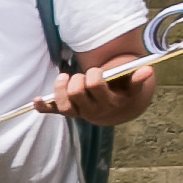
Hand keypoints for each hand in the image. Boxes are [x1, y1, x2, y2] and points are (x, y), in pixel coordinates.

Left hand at [35, 59, 156, 126]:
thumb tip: (147, 70)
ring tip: (64, 77)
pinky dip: (43, 107)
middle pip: (77, 95)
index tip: (96, 70)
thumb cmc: (123, 92)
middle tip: (81, 75)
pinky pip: (53, 112)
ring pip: (64, 105)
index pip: (96, 87)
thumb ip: (138, 79)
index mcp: (109, 102)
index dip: (94, 76)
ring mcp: (79, 112)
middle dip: (76, 80)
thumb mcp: (133, 87)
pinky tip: (35, 100)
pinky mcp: (68, 112)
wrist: (115, 110)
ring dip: (59, 89)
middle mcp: (92, 110)